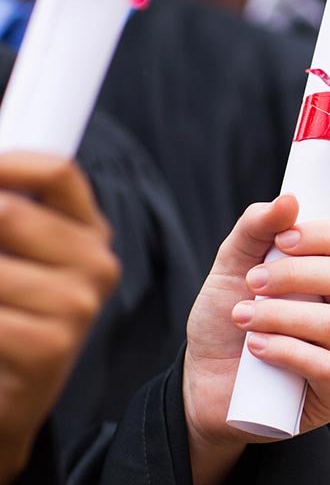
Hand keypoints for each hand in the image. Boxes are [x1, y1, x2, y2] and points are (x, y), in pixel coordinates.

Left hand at [0, 153, 118, 483]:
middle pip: (9, 213)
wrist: (13, 390)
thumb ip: (11, 213)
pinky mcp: (50, 347)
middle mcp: (96, 264)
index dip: (5, 164)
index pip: (58, 172)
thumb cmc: (13, 311)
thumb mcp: (19, 254)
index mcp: (90, 232)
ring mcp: (79, 305)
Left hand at [182, 195, 329, 484]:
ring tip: (242, 316)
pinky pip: (326, 368)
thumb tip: (289, 199)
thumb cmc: (227, 319)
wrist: (207, 382)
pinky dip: (286, 351)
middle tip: (252, 281)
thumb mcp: (233, 266)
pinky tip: (255, 348)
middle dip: (295, 274)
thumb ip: (256, 228)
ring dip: (280, 314)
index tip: (283, 238)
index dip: (325, 234)